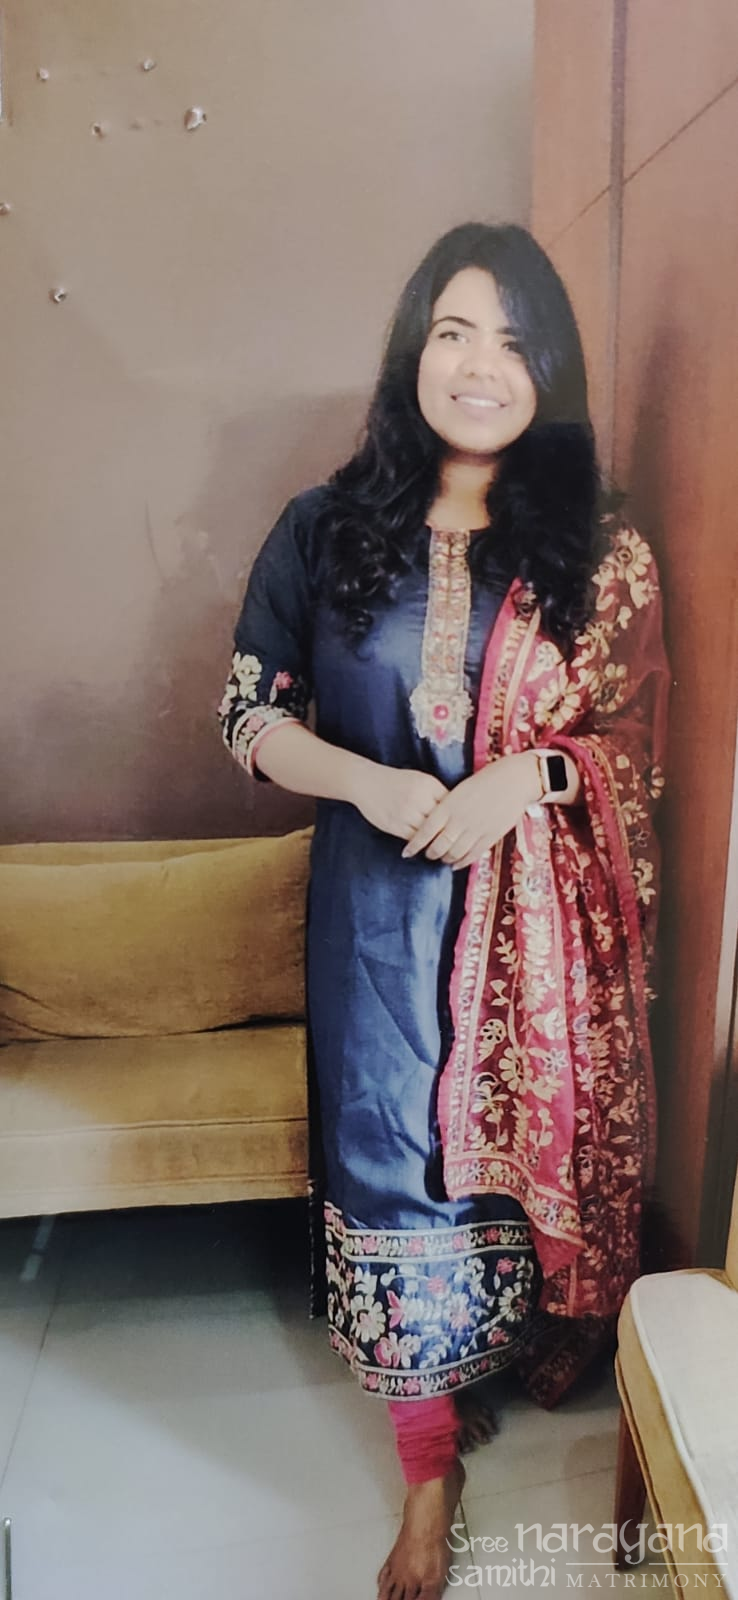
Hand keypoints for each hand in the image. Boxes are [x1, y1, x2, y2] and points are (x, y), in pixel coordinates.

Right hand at [349, 762, 449, 841]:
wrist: (366, 782)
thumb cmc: (395, 781)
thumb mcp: (419, 779)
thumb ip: (436, 792)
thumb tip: (454, 809)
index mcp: (428, 784)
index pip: (450, 804)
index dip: (456, 816)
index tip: (459, 824)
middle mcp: (419, 798)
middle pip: (442, 821)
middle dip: (448, 831)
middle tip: (455, 841)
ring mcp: (406, 812)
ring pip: (428, 833)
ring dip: (435, 841)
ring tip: (442, 847)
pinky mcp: (394, 825)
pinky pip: (413, 839)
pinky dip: (420, 843)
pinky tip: (424, 845)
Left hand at [401, 753, 541, 868]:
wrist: (514, 781)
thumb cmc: (486, 780)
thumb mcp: (460, 790)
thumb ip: (447, 806)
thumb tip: (434, 821)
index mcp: (449, 805)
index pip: (425, 830)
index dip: (415, 844)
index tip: (407, 852)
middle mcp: (460, 820)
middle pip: (439, 845)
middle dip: (430, 853)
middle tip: (426, 855)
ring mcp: (476, 830)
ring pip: (454, 853)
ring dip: (445, 859)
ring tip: (441, 859)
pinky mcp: (490, 837)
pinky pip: (472, 855)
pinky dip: (461, 862)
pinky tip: (455, 864)